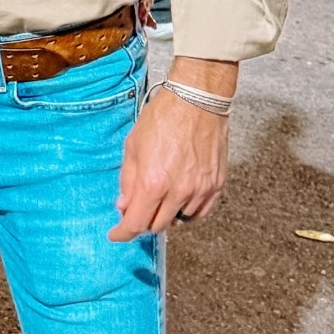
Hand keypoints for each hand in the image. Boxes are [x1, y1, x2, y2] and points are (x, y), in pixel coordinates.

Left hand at [109, 87, 228, 239]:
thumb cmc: (163, 117)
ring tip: (160, 197)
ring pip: (179, 220)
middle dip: (142, 221)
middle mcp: (178, 191)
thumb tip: (124, 206)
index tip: (117, 234)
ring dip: (165, 215)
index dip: (123, 233)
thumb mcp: (132, 147)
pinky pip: (200, 212)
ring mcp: (200, 189)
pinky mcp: (216, 184)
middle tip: (137, 209)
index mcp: (153, 183)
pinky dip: (187, 211)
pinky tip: (179, 199)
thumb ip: (127, 182)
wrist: (197, 100)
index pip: (136, 224)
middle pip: (157, 226)